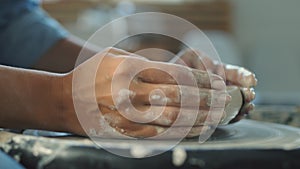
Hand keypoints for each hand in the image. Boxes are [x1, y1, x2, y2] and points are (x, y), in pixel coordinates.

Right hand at [64, 48, 230, 137]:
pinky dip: (182, 133)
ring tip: (218, 116)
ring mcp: (129, 115)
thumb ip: (142, 61)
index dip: (200, 79)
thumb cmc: (90, 75)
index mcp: (130, 69)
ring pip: (174, 118)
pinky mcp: (126, 132)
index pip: (176, 73)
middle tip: (223, 100)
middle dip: (206, 99)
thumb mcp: (114, 56)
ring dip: (200, 118)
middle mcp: (132, 92)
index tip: (216, 82)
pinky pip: (160, 134)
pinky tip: (197, 130)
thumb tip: (171, 70)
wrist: (64, 101)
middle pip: (179, 96)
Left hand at [175, 49, 256, 122]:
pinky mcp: (212, 113)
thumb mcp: (192, 56)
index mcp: (219, 71)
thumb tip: (215, 78)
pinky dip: (232, 116)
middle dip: (247, 93)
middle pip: (240, 90)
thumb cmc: (180, 65)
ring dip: (243, 106)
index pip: (236, 73)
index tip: (251, 80)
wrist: (166, 81)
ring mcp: (218, 100)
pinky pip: (225, 116)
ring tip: (246, 106)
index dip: (245, 76)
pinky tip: (237, 115)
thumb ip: (204, 63)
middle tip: (249, 95)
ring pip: (236, 105)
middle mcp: (222, 86)